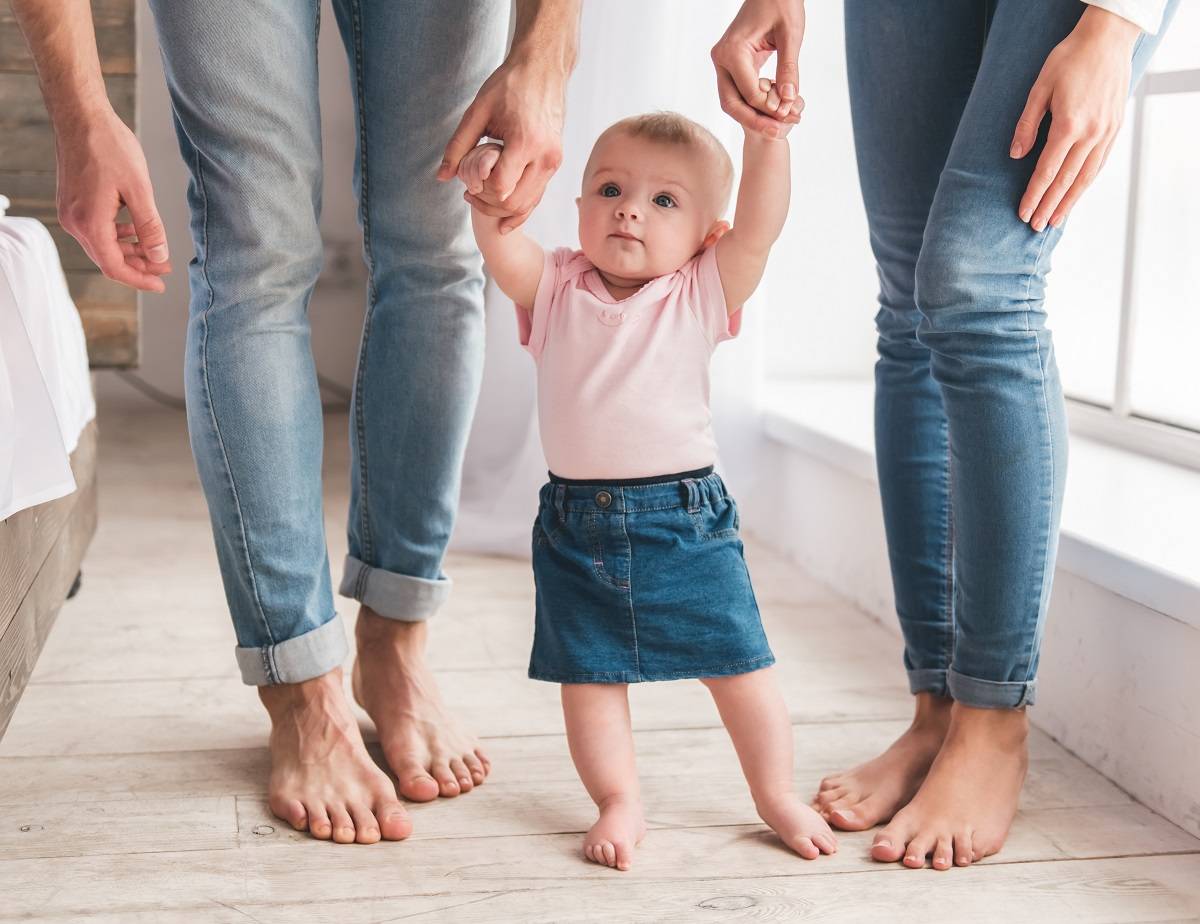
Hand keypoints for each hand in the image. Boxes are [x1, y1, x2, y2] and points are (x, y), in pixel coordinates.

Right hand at [55, 107, 170, 291]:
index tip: (161, 284)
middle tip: (165, 268)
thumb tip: (159, 256)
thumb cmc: (110, 147)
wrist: (81, 117)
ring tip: (155, 252)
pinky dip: (117, 236)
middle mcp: (75, 222)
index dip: (140, 279)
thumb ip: (149, 227)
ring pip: (103, 245)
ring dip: (129, 251)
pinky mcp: (73, 203)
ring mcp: (71, 213)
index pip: (114, 267)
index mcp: (90, 223)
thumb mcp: (139, 190)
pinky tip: (135, 232)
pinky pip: (96, 230)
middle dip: (138, 266)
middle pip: (108, 259)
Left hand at [438, 57, 565, 232]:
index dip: (480, 190)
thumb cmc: (509, 85)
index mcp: (526, 142)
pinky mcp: (555, 164)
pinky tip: (504, 221)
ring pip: (527, 204)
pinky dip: (520, 211)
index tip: (467, 181)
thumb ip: (458, 146)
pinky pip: (537, 197)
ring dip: (502, 210)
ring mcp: (553, 162)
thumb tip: (442, 177)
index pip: (500, 186)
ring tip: (480, 198)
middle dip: (488, 204)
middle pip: (514, 202)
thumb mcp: (477, 112)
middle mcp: (545, 156)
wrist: (543, 69)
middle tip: (468, 195)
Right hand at [713, 0, 805, 137]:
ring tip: (778, 125)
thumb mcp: (791, 35)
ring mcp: (722, 61)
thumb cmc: (782, 3)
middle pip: (732, 103)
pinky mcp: (729, 63)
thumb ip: (789, 69)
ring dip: (753, 116)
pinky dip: (753, 103)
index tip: (792, 115)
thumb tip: (788, 101)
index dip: (771, 108)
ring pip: (732, 101)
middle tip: (780, 133)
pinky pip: (737, 91)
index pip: (750, 93)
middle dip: (756, 121)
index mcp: (732, 51)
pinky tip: (773, 109)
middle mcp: (721, 58)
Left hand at [1011, 7, 1140, 231]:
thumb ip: (1027, 124)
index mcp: (1068, 125)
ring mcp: (1106, 132)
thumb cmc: (1069, 60)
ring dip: (1069, 200)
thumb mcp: (1039, 88)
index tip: (1023, 212)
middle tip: (1035, 227)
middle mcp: (1090, 133)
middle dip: (1049, 205)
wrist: (1107, 40)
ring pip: (1086, 176)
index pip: (1046, 170)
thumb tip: (1016, 156)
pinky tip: (1076, 194)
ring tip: (1055, 219)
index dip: (1034, 194)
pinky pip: (1099, 163)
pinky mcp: (1115, 128)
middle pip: (1066, 180)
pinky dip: (1086, 182)